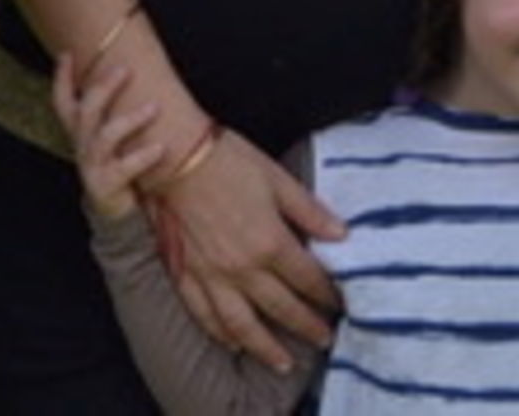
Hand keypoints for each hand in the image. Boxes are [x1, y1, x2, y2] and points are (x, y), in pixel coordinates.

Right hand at [52, 50, 163, 220]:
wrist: (113, 211)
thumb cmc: (115, 162)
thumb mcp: (107, 136)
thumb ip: (110, 111)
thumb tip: (128, 69)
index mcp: (79, 131)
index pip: (62, 101)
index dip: (61, 78)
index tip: (67, 54)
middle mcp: (81, 145)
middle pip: (86, 110)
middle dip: (104, 87)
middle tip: (126, 69)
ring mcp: (92, 165)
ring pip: (105, 136)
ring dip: (130, 120)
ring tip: (154, 108)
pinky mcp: (106, 184)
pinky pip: (124, 167)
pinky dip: (143, 156)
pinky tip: (160, 148)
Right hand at [147, 134, 345, 369]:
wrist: (176, 156)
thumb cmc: (229, 160)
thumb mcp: (278, 179)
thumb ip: (309, 211)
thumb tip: (341, 234)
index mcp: (270, 242)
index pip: (307, 278)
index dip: (326, 293)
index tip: (339, 303)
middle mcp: (243, 268)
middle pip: (282, 308)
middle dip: (306, 326)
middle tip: (324, 339)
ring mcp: (212, 276)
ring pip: (242, 325)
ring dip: (265, 348)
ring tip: (282, 363)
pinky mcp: (186, 274)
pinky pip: (204, 314)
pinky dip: (219, 333)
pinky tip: (233, 344)